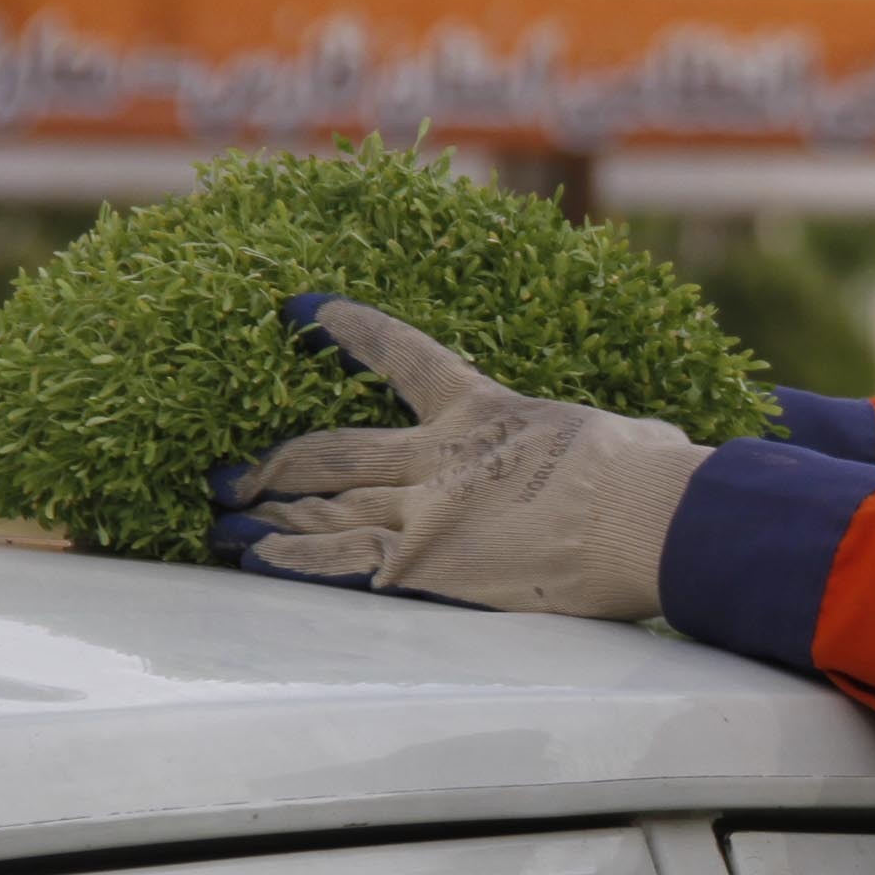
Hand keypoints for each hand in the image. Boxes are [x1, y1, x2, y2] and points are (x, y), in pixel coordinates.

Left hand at [208, 296, 706, 618]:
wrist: (647, 519)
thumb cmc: (650, 477)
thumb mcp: (617, 432)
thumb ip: (587, 441)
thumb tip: (643, 444)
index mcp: (484, 411)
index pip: (403, 355)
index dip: (350, 329)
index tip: (302, 310)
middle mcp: (441, 458)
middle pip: (336, 448)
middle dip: (279, 458)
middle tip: (234, 469)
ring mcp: (427, 511)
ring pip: (325, 503)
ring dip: (269, 511)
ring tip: (224, 518)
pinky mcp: (426, 564)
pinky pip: (337, 557)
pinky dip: (290, 556)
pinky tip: (254, 557)